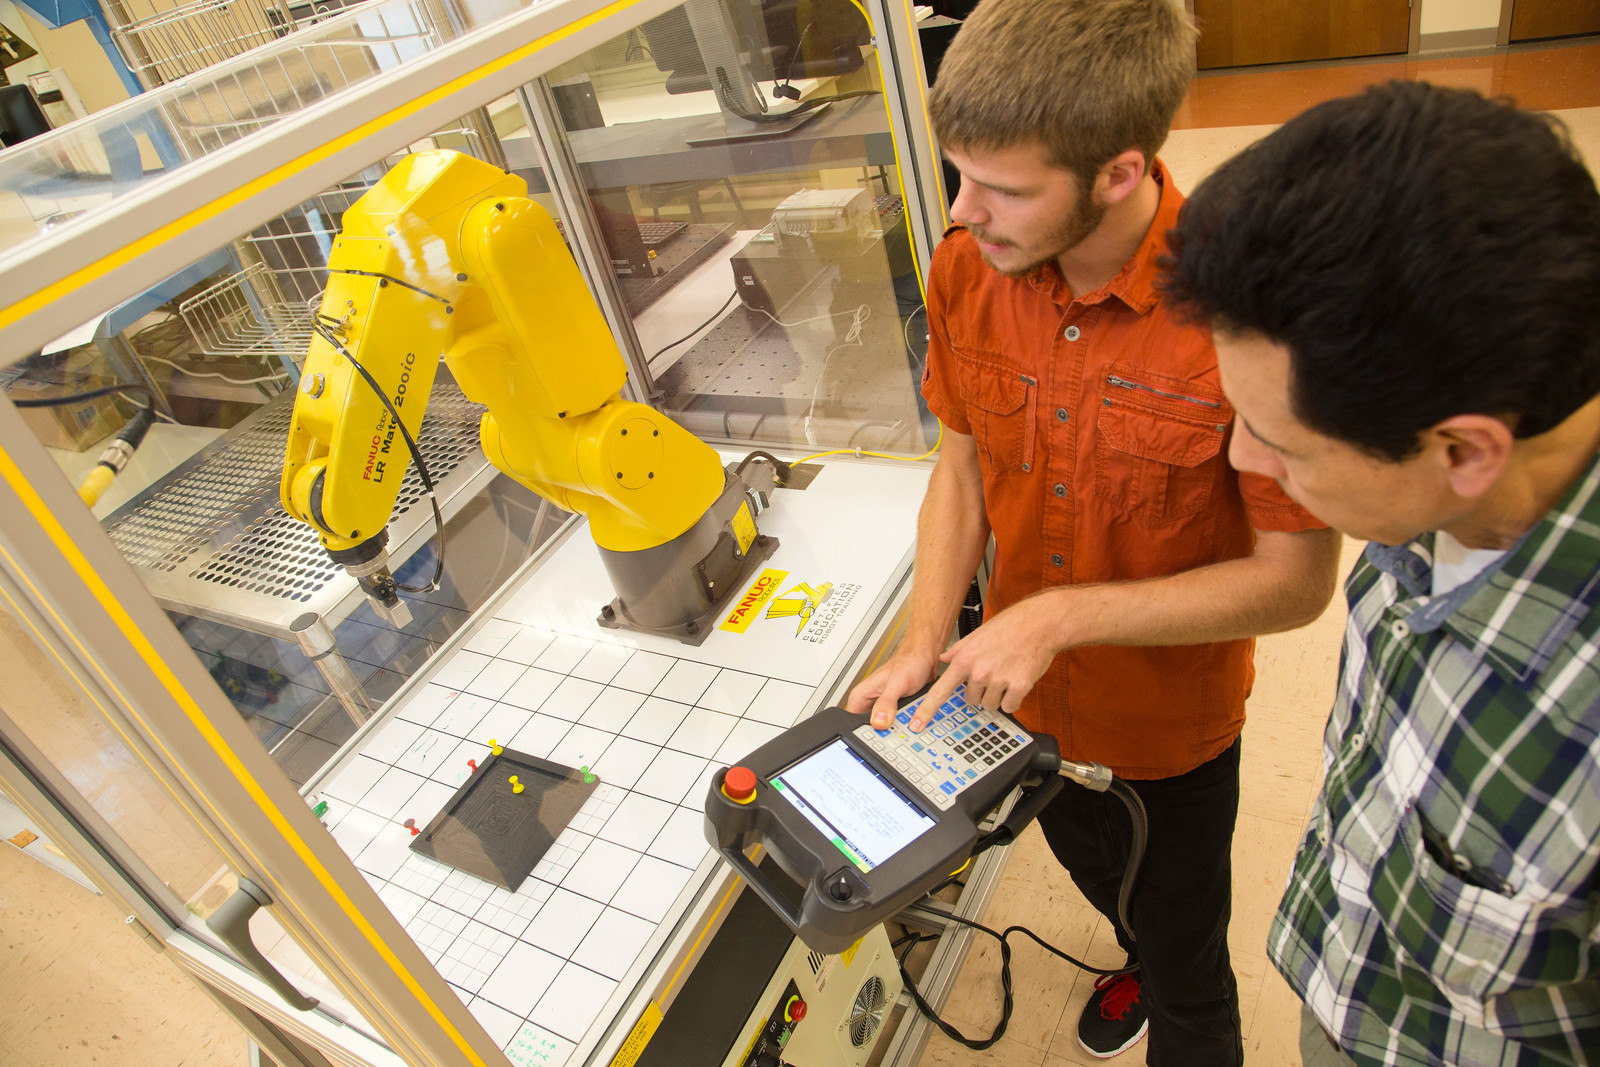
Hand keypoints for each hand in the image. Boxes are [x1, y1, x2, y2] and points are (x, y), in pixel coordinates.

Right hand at [846, 648, 937, 729]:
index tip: (881, 736)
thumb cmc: (909, 662)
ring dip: (897, 728)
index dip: (867, 734)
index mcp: (861, 695)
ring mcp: (882, 707)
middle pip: (871, 729)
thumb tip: (879, 722)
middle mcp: (870, 702)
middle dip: (885, 733)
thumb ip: (886, 703)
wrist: (925, 657)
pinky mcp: (894, 710)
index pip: (854, 724)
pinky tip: (911, 720)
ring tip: (907, 721)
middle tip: (898, 728)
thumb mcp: (896, 684)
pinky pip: (897, 723)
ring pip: (885, 728)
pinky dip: (905, 724)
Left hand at [912, 599, 1059, 728]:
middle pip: (970, 700)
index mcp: (964, 660)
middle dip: (979, 692)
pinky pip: (1010, 706)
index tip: (917, 724)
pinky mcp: (1018, 687)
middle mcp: (978, 672)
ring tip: (1004, 674)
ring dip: (997, 695)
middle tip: (991, 674)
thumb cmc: (1009, 627)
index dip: (926, 710)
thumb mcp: (975, 636)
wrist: (1038, 624)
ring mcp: (998, 680)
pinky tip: (1016, 681)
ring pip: (990, 705)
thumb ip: (957, 651)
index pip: (940, 691)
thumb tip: (943, 659)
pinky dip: (1013, 699)